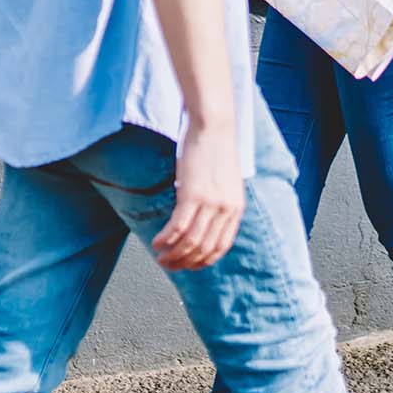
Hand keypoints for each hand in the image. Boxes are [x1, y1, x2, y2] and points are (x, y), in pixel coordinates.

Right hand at [152, 118, 242, 270]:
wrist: (214, 127)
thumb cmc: (215, 150)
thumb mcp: (225, 183)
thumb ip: (219, 204)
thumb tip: (202, 222)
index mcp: (236, 209)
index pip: (221, 247)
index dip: (202, 261)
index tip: (188, 265)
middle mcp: (226, 210)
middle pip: (203, 249)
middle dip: (184, 262)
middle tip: (167, 264)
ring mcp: (210, 204)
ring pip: (190, 243)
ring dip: (172, 255)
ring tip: (160, 256)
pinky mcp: (193, 195)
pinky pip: (177, 227)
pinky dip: (165, 239)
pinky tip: (156, 242)